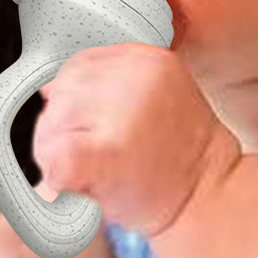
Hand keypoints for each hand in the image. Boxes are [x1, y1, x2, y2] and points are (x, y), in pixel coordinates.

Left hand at [33, 43, 241, 237]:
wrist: (210, 200)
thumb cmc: (177, 158)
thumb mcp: (154, 96)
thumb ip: (110, 85)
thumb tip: (47, 89)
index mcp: (145, 58)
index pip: (78, 66)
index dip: (76, 103)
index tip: (98, 130)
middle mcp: (135, 76)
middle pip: (61, 92)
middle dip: (63, 128)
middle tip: (96, 159)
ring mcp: (123, 113)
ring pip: (50, 125)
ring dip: (57, 154)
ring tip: (96, 174)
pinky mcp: (107, 154)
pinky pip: (55, 156)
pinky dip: (57, 177)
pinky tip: (82, 187)